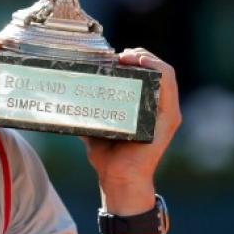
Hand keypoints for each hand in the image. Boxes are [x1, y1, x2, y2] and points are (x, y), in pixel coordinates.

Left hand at [80, 48, 181, 214]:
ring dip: (147, 58)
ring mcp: (166, 112)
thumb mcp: (96, 123)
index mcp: (146, 106)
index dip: (134, 57)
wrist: (117, 178)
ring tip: (128, 56)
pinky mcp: (168, 118)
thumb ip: (87, 110)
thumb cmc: (108, 155)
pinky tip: (141, 62)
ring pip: (165, 72)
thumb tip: (65, 96)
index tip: (114, 57)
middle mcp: (159, 107)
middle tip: (117, 56)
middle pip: (156, 68)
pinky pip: (168, 85)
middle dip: (138, 55)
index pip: (147, 72)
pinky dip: (158, 68)